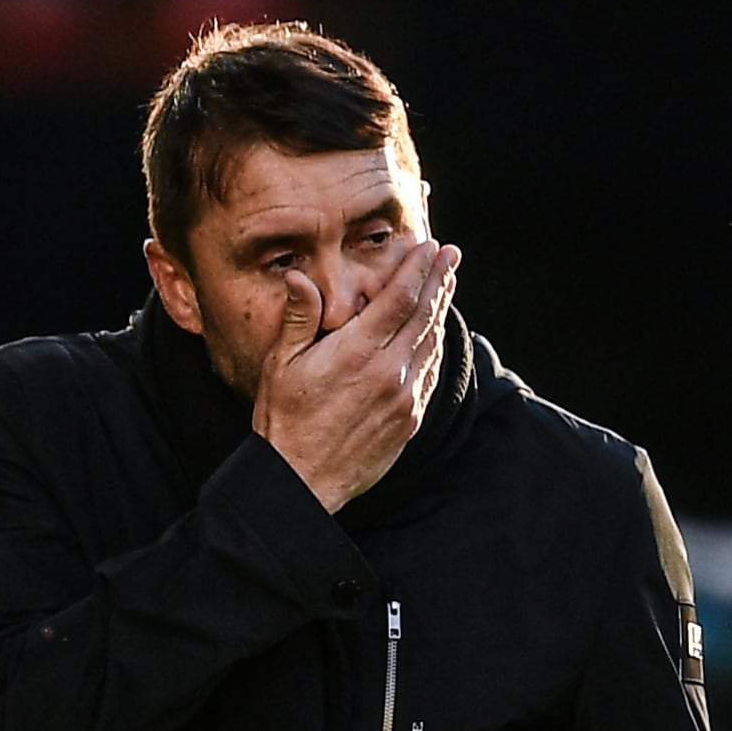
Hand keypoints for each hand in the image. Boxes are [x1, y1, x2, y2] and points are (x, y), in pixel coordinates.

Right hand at [253, 238, 461, 512]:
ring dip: (441, 310)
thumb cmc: (283, 422)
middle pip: (424, 316)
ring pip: (432, 344)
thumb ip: (298, 318)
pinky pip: (429, 375)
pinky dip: (435, 347)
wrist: (301, 482)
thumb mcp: (280, 365)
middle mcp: (387, 372)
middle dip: (440, 280)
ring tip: (447, 285)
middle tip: (451, 255)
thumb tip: (298, 275)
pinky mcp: (409, 421)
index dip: (417, 269)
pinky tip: (435, 335)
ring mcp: (403, 398)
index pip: (399, 298)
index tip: (429, 247)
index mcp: (356, 352)